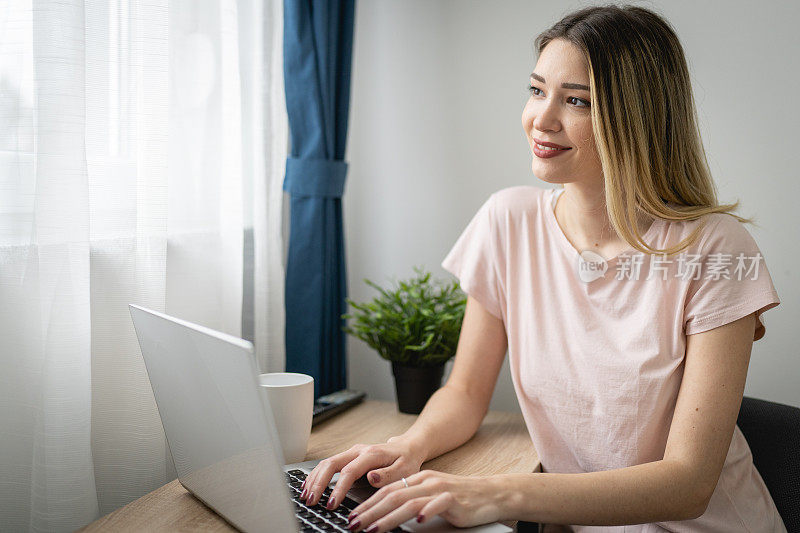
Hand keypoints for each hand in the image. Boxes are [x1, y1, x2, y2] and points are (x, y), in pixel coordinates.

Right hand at [300, 436, 424, 509]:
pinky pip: (329, 464)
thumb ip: (388, 475)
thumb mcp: (404, 469)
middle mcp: (358, 450)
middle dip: (318, 483)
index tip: (331, 504)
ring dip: (314, 479)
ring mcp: (352, 452)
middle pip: (331, 463)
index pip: (349, 471)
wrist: (407, 447)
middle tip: (310, 500)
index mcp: (371, 454)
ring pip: (327, 463)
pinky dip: (317, 475)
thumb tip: (371, 478)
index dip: (338, 488)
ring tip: (306, 496)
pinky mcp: (349, 456)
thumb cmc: (406, 460)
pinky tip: (309, 485)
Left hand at [345, 470, 504, 532]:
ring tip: (373, 529)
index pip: (387, 491)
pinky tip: (416, 522)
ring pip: (409, 502)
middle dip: (370, 512)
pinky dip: (425, 512)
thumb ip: (411, 501)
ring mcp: (440, 489)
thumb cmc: (459, 499)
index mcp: (417, 480)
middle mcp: (426, 482)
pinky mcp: (454, 499)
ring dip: (388, 517)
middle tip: (353, 524)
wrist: (490, 494)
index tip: (352, 517)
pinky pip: (437, 504)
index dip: (367, 504)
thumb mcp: (431, 496)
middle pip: (392, 496)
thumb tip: (385, 513)